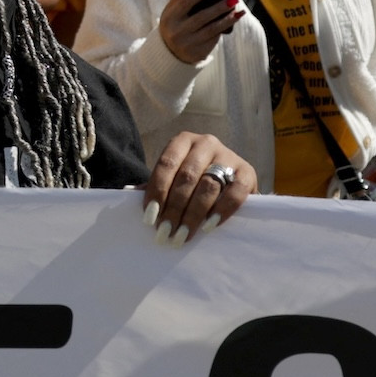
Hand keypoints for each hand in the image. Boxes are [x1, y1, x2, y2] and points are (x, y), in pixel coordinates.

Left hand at [141, 133, 255, 243]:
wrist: (231, 180)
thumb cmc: (194, 181)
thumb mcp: (174, 178)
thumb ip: (155, 185)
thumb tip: (128, 194)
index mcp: (183, 140)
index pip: (166, 164)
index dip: (157, 191)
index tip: (149, 218)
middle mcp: (206, 143)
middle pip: (187, 177)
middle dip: (174, 208)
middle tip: (165, 232)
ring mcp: (229, 156)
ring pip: (209, 185)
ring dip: (193, 214)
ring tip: (182, 235)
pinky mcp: (248, 172)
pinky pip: (235, 192)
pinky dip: (221, 210)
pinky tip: (208, 226)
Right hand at [159, 0, 241, 64]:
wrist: (171, 52)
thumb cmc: (174, 25)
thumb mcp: (170, 12)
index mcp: (169, 19)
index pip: (185, 3)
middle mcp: (177, 32)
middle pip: (201, 17)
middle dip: (219, 7)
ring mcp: (188, 44)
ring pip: (212, 29)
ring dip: (227, 19)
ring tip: (239, 11)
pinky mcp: (199, 52)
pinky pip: (214, 38)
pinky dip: (225, 28)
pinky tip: (234, 19)